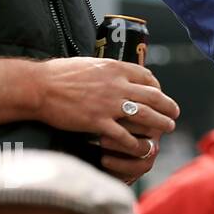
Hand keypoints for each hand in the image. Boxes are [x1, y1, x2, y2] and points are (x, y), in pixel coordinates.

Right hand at [30, 58, 178, 178]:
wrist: (38, 87)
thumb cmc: (58, 74)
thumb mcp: (90, 64)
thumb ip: (107, 71)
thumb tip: (116, 73)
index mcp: (116, 69)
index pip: (147, 76)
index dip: (158, 86)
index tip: (160, 93)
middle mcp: (118, 85)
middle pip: (154, 96)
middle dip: (168, 106)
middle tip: (175, 112)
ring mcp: (109, 105)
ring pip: (146, 116)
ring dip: (161, 123)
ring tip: (168, 127)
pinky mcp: (98, 123)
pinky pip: (125, 136)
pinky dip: (136, 144)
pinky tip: (143, 148)